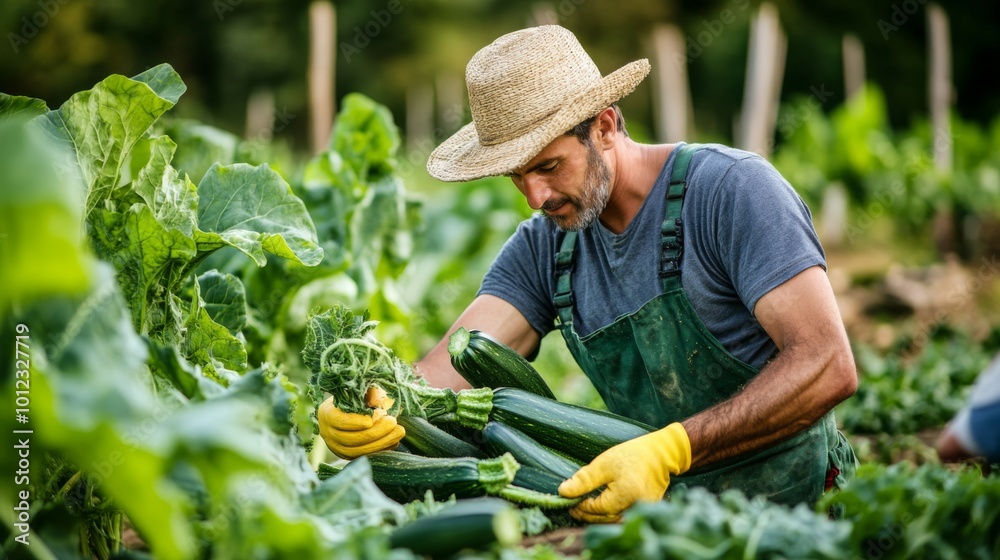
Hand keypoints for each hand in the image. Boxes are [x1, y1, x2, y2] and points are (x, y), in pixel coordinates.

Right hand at [317, 396, 404, 458]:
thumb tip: (377, 399)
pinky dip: (380, 450)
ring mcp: (337, 447)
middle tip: (393, 422)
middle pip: (350, 439)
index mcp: (327, 413)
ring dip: (381, 443)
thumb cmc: (358, 397)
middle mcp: (328, 433)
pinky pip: (364, 457)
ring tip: (399, 432)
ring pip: (358, 451)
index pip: (338, 421)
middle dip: (374, 432)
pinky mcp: (349, 456)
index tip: (371, 419)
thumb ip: (369, 392)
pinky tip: (394, 441)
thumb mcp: (362, 391)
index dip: (354, 422)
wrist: (353, 410)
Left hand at [558, 422, 690, 522]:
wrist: (661, 454)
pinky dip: (610, 513)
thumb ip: (584, 480)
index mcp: (624, 496)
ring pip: (613, 520)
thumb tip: (563, 492)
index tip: (568, 501)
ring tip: (585, 506)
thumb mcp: (604, 464)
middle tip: (573, 506)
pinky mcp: (645, 510)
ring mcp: (641, 511)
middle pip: (604, 519)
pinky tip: (602, 506)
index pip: (595, 510)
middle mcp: (634, 508)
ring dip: (598, 516)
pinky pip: (623, 516)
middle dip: (587, 514)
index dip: (580, 507)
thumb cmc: (633, 455)